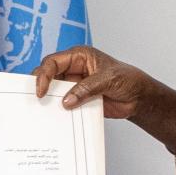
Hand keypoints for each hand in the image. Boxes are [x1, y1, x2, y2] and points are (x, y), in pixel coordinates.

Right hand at [32, 46, 157, 118]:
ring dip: (49, 100)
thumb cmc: (127, 79)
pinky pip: (63, 105)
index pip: (53, 62)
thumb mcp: (107, 79)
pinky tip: (56, 118)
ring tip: (43, 111)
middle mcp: (73, 69)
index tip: (42, 90)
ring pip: (53, 91)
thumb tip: (67, 101)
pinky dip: (59, 111)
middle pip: (48, 75)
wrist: (138, 98)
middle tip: (37, 100)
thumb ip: (86, 88)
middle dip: (41, 86)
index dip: (44, 74)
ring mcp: (74, 85)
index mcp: (79, 56)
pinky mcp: (77, 100)